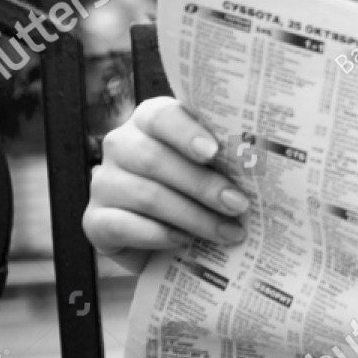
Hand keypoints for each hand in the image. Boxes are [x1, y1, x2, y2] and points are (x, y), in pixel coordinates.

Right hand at [83, 97, 250, 273]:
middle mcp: (122, 145)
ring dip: (193, 216)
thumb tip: (263, 167)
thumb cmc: (202, 191)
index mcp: (151, 121)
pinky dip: (158, 235)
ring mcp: (103, 183)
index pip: (162, 116)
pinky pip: (122, 226)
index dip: (186, 133)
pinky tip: (184, 241)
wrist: (170, 238)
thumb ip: (230, 159)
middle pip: (155, 159)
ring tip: (228, 232)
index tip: (214, 152)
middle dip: (203, 185)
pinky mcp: (94, 220)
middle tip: (239, 205)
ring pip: (146, 195)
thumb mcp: (217, 169)